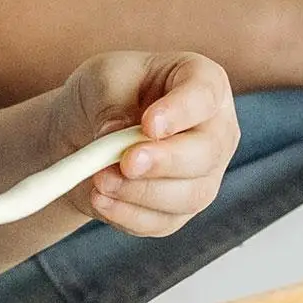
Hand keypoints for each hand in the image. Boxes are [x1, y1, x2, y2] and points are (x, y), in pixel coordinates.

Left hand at [49, 52, 238, 236]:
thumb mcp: (103, 79)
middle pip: (207, 153)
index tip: (149, 124)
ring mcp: (204, 174)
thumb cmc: (106, 94)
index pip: (205, 96)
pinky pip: (163, 222)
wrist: (85, 130)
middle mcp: (216, 131)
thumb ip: (112, 105)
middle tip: (127, 162)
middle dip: (166, 161)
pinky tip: (101, 199)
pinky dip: (128, 215)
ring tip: (100, 179)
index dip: (181, 112)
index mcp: (205, 84)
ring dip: (141, 192)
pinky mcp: (180, 209)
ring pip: (190, 195)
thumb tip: (116, 137)